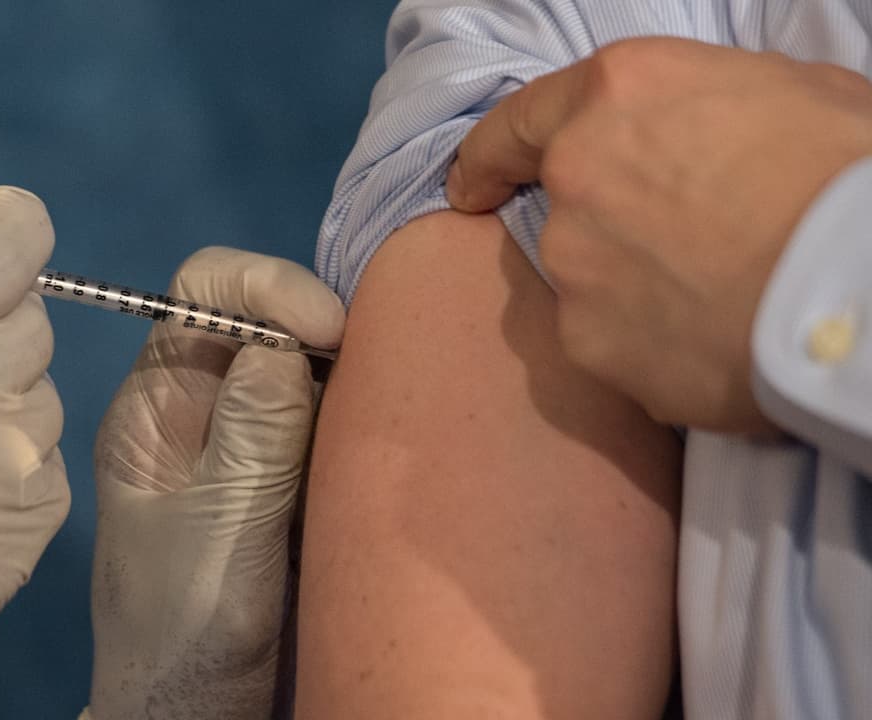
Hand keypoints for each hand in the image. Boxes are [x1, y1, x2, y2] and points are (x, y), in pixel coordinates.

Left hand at [84, 247, 343, 719]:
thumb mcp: (217, 533)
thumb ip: (249, 438)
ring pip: (301, 369)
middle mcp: (198, 412)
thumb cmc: (185, 633)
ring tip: (390, 401)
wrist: (193, 716)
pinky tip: (383, 440)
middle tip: (376, 366)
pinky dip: (359, 418)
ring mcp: (243, 447)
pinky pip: (325, 422)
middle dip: (318, 326)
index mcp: (155, 408)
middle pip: (259, 319)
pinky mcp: (286, 480)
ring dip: (346, 374)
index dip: (264, 288)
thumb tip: (281, 341)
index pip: (200, 294)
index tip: (327, 329)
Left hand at [447, 38, 871, 431]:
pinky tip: (710, 346)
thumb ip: (699, 112)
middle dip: (608, 234)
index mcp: (614, 96)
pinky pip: (610, 345)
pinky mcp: (589, 345)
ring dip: (632, 294)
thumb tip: (690, 136)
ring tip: (716, 301)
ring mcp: (573, 268)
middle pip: (563, 214)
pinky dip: (649, 349)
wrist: (860, 281)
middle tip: (685, 251)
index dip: (489, 159)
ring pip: (586, 284)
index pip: (517, 125)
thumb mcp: (781, 94)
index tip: (471, 188)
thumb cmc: (843, 172)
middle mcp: (573, 179)